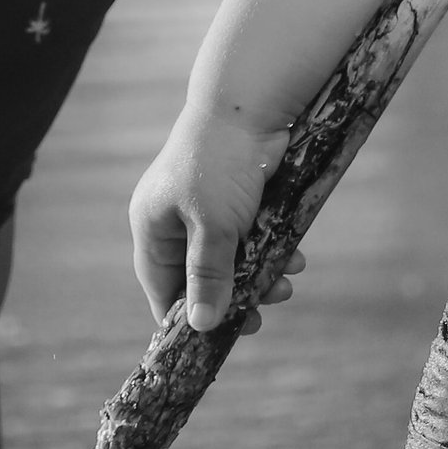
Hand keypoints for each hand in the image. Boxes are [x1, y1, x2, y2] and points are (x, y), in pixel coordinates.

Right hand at [130, 98, 298, 334]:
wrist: (251, 106)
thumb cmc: (220, 163)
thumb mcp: (214, 226)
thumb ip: (207, 276)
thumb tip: (200, 327)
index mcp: (153, 229)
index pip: (163, 292)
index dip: (188, 320)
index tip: (219, 342)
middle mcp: (173, 222)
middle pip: (200, 280)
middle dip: (235, 297)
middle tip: (264, 311)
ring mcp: (204, 211)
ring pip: (230, 261)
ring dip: (259, 275)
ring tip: (287, 280)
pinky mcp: (234, 201)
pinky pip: (249, 238)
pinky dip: (269, 250)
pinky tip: (294, 256)